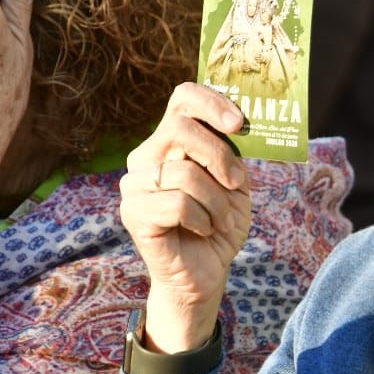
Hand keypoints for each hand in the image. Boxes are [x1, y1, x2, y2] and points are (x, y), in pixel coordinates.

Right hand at [121, 83, 252, 352]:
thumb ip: (232, 150)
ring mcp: (134, 185)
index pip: (182, 99)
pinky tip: (203, 230)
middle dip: (220, 157)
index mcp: (170, 141)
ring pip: (184, 172)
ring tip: (220, 219)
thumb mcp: (235, 182)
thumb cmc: (220, 224)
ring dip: (217, 200)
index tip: (239, 123)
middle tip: (237, 184)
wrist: (206, 274)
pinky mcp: (133, 214)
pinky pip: (177, 203)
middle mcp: (145, 157)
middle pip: (180, 129)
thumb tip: (240, 120)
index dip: (211, 102)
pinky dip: (202, 219)